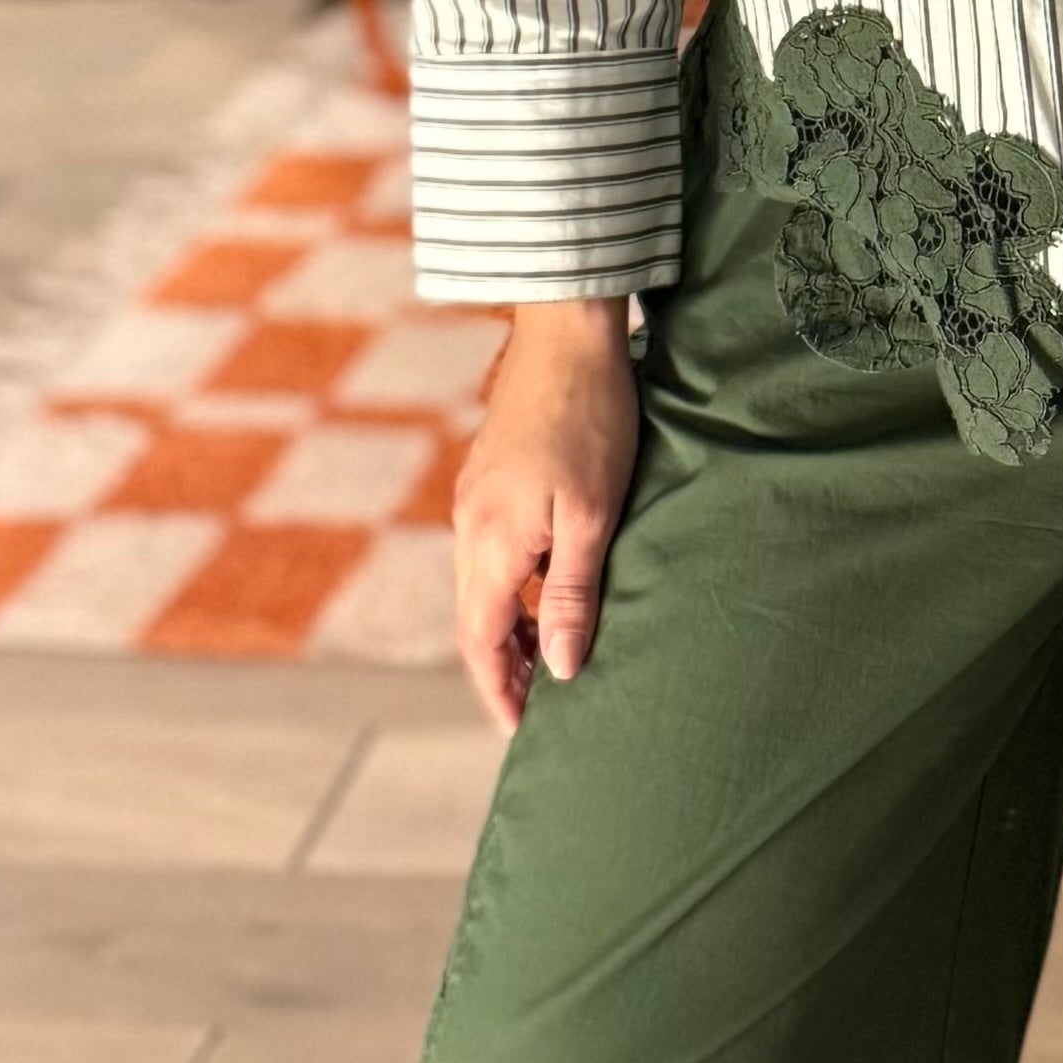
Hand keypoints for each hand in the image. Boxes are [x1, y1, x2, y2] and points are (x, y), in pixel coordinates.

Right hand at [451, 300, 637, 734]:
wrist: (569, 330)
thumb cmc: (593, 419)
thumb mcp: (593, 515)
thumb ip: (571, 594)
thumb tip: (557, 669)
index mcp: (489, 542)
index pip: (480, 642)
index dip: (499, 692)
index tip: (521, 732)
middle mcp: (469, 525)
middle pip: (475, 618)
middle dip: (504, 666)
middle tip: (545, 705)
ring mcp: (476, 497)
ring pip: (483, 584)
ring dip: (510, 625)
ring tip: (554, 654)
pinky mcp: (491, 475)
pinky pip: (492, 550)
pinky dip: (514, 585)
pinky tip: (550, 586)